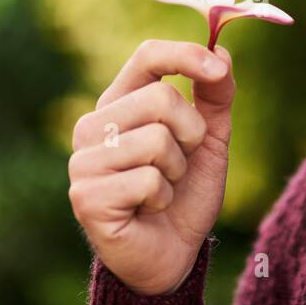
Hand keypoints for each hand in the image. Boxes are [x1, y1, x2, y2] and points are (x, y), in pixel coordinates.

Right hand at [69, 40, 234, 295]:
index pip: (147, 56)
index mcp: (120, 102)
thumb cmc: (186, 190)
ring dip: (177, 170)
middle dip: (191, 133)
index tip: (217, 68)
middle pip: (161, 97)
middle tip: (180, 162)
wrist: (172, 252)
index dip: (184, 55)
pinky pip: (149, 180)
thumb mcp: (210, 138)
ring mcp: (84, 161)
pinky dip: (163, 197)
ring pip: (157, 139)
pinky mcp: (86, 196)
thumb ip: (216, 95)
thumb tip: (221, 52)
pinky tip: (148, 209)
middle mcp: (94, 125)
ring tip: (162, 188)